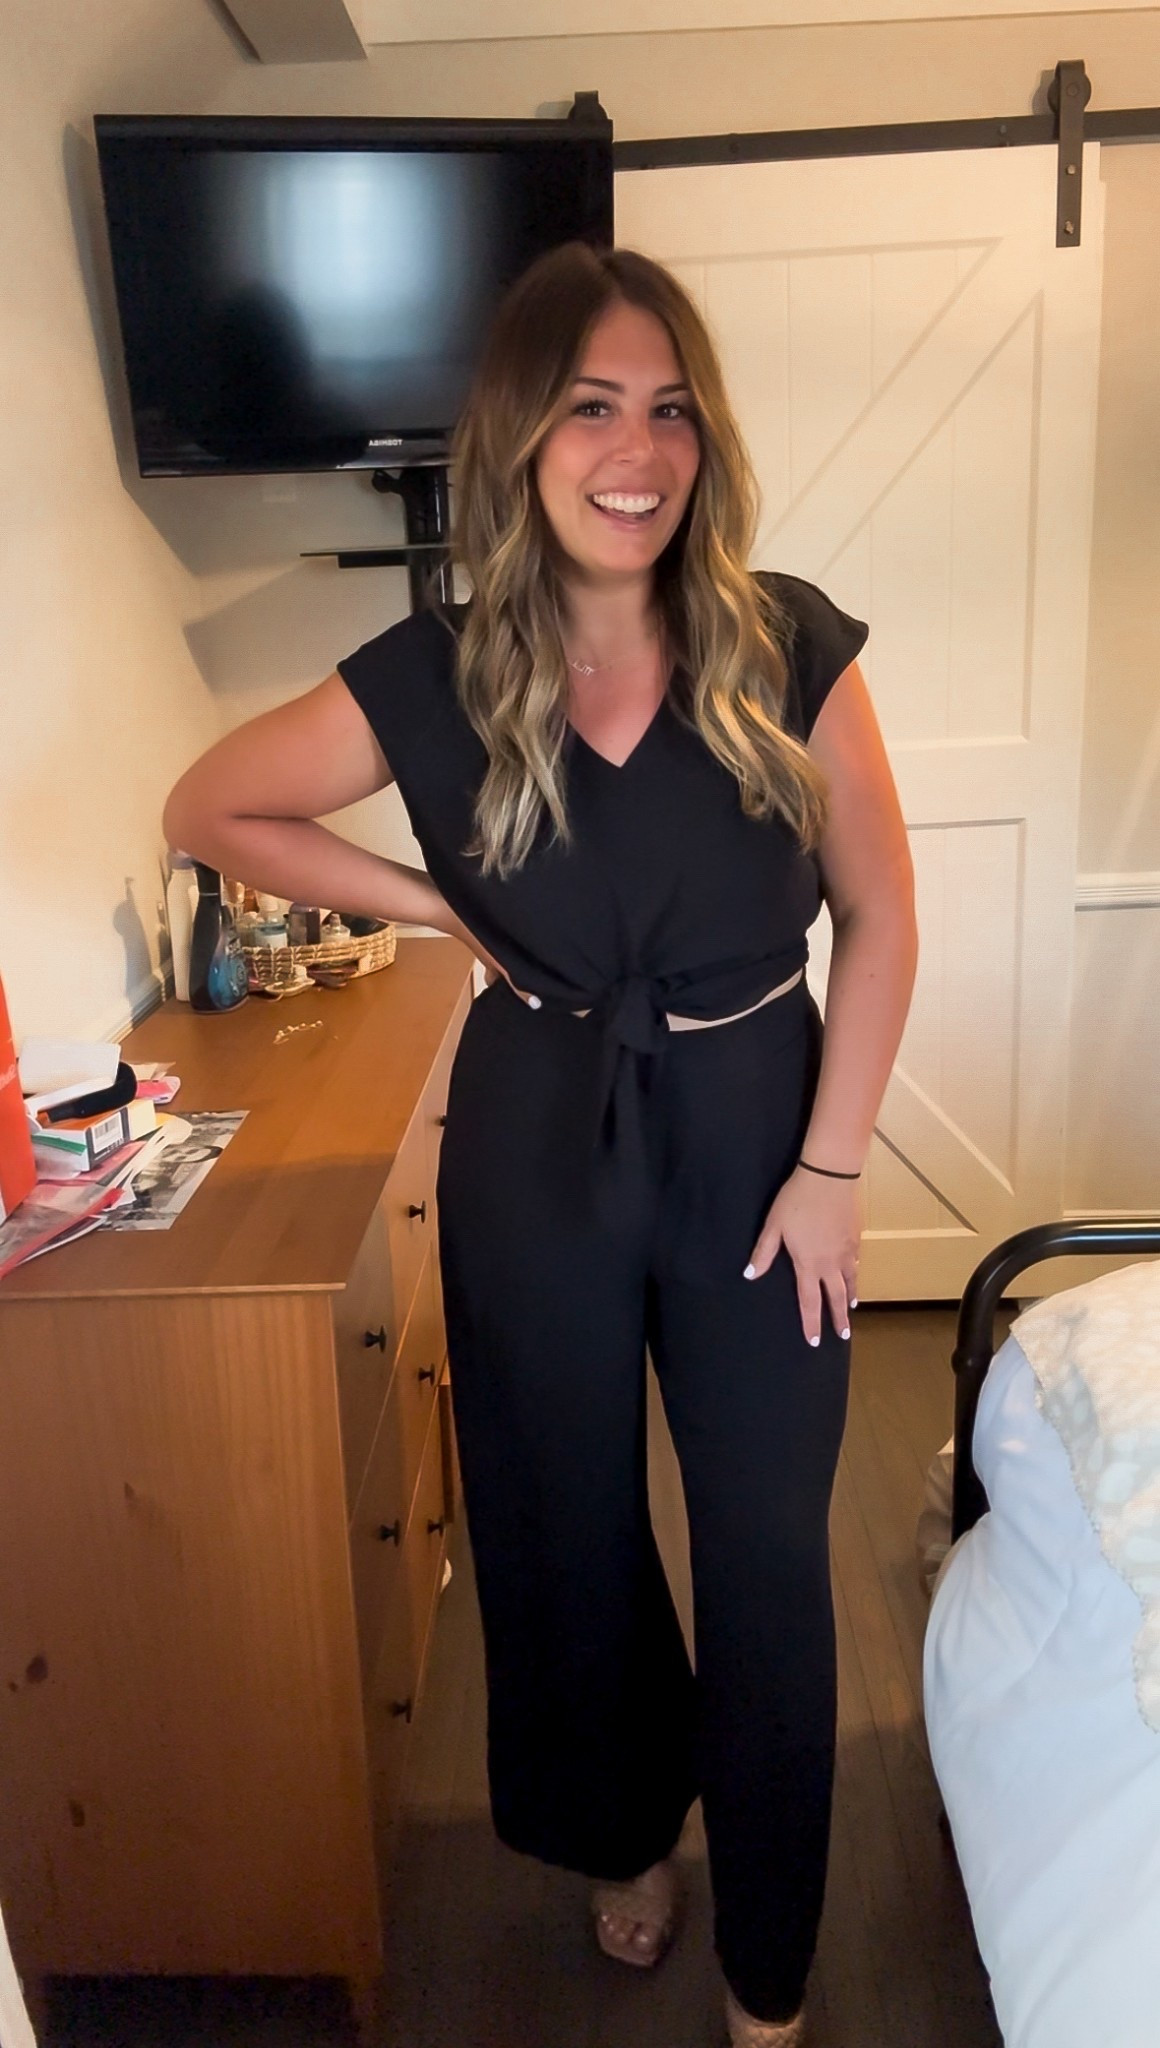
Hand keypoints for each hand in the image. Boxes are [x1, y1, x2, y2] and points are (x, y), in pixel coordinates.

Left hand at [743, 1165, 860, 1346]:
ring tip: (851, 1309)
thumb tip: (750, 1275)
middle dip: (839, 1319)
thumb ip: (763, 1252)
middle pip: (837, 1297)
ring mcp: (847, 1250)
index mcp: (808, 1264)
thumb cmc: (796, 1200)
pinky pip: (856, 1263)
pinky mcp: (856, 1236)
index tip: (814, 1342)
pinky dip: (855, 1274)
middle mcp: (831, 1263)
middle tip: (843, 1337)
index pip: (809, 1302)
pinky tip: (854, 1273)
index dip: (811, 1323)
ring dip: (850, 1297)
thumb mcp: (773, 1225)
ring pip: (851, 1281)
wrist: (829, 1177)